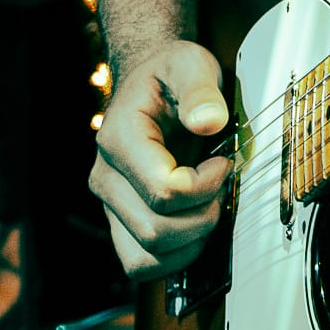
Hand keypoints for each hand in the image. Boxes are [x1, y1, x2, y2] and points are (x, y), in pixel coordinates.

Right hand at [89, 40, 230, 279]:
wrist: (149, 83)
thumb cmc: (170, 75)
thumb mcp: (191, 65)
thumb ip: (201, 90)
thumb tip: (209, 121)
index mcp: (119, 139)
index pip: (162, 190)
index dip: (204, 186)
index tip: (223, 162)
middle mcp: (105, 177)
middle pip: (154, 231)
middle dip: (203, 216)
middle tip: (221, 185)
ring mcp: (110, 204)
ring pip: (145, 258)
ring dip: (189, 243)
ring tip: (208, 206)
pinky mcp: (120, 221)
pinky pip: (142, 264)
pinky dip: (175, 257)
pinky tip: (195, 225)